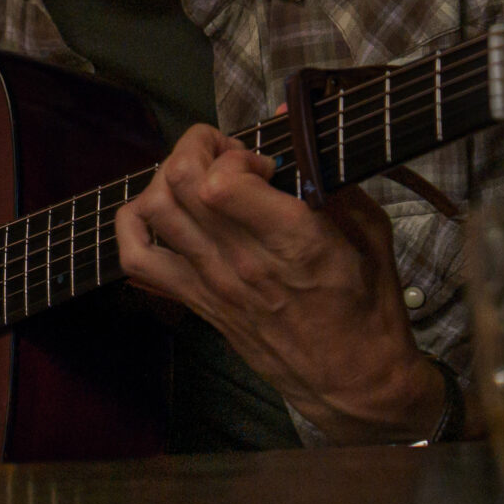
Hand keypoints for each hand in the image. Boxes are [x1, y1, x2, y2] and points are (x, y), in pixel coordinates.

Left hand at [112, 125, 442, 443]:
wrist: (353, 382)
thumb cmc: (368, 307)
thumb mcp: (370, 233)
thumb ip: (331, 177)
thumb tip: (293, 121)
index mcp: (293, 241)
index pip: (222, 183)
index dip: (234, 154)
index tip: (261, 161)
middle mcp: (242, 260)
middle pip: (179, 183)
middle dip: (195, 147)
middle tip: (223, 152)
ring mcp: (212, 282)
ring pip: (153, 210)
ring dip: (167, 177)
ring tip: (197, 176)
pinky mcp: (197, 300)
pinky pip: (136, 258)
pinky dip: (132, 225)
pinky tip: (158, 211)